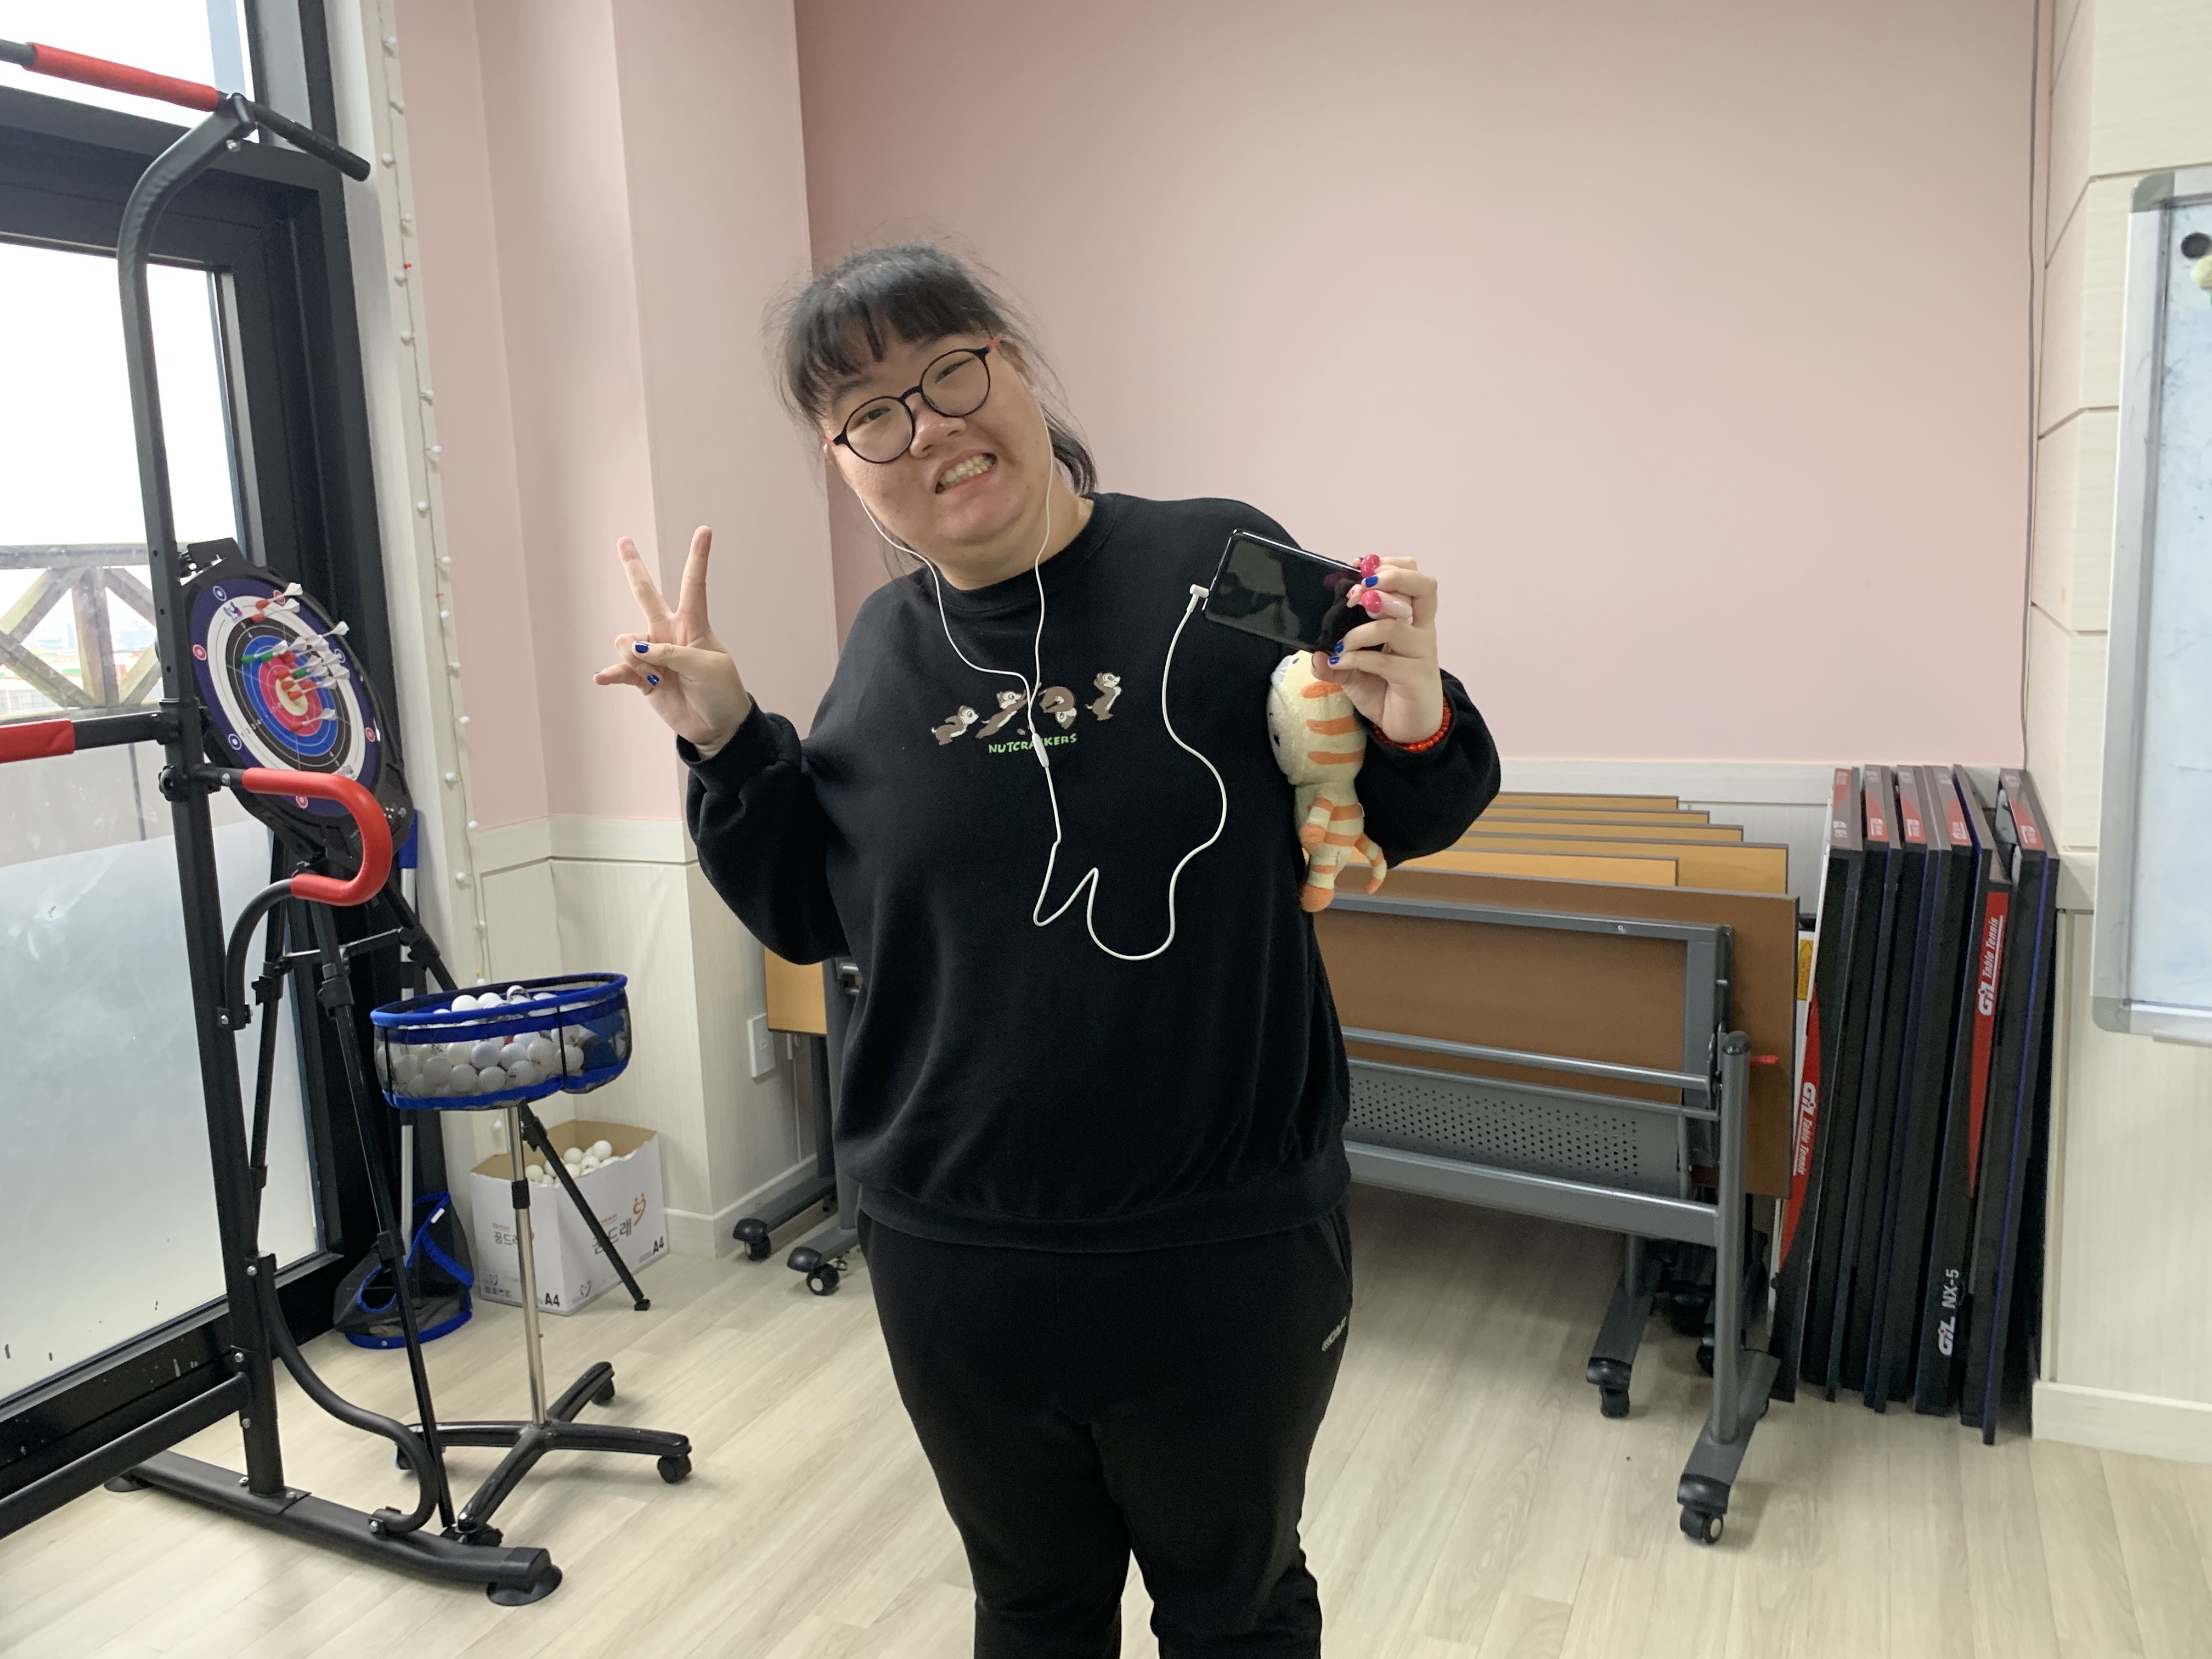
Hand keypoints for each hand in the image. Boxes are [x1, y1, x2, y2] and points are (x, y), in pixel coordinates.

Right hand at [593, 526, 752, 754]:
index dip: (697, 557)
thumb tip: (638, 648)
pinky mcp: (642, 678)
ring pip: (626, 641)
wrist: (717, 725)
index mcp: (693, 624)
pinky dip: (612, 674)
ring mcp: (653, 654)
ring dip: (636, 659)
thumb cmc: (721, 691)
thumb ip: (673, 652)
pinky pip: (619, 670)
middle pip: (646, 594)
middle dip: (633, 568)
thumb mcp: (707, 667)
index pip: (694, 584)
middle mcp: (669, 633)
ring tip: (658, 678)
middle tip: (623, 541)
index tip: (704, 530)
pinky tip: (603, 679)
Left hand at [1311, 559, 1444, 744]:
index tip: (1358, 568)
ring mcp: (1421, 652)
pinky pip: (1385, 660)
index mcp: (1411, 616)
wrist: (1410, 725)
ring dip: (1360, 630)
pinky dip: (1357, 658)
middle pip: (1423, 586)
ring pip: (1396, 624)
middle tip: (1360, 594)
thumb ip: (1333, 660)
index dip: (1388, 565)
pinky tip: (1341, 664)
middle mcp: (1421, 628)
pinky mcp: (1415, 676)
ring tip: (1343, 645)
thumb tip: (1313, 653)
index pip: (1413, 574)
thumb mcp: (1354, 670)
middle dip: (1389, 579)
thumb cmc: (1386, 687)